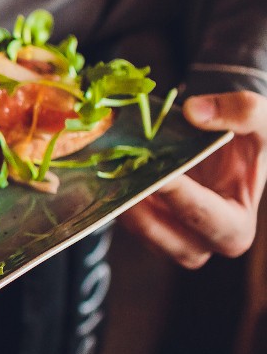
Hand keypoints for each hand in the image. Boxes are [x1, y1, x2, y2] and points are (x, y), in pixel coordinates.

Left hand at [121, 91, 266, 267]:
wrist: (224, 140)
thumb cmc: (248, 138)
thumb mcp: (261, 120)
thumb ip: (240, 112)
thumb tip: (194, 113)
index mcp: (235, 227)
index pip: (206, 218)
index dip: (182, 197)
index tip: (159, 175)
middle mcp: (201, 241)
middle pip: (166, 238)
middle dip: (141, 208)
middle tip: (122, 174)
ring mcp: (168, 235)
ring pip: (137, 231)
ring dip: (119, 202)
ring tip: (107, 170)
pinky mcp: (143, 223)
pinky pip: (121, 217)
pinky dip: (109, 196)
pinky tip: (102, 170)